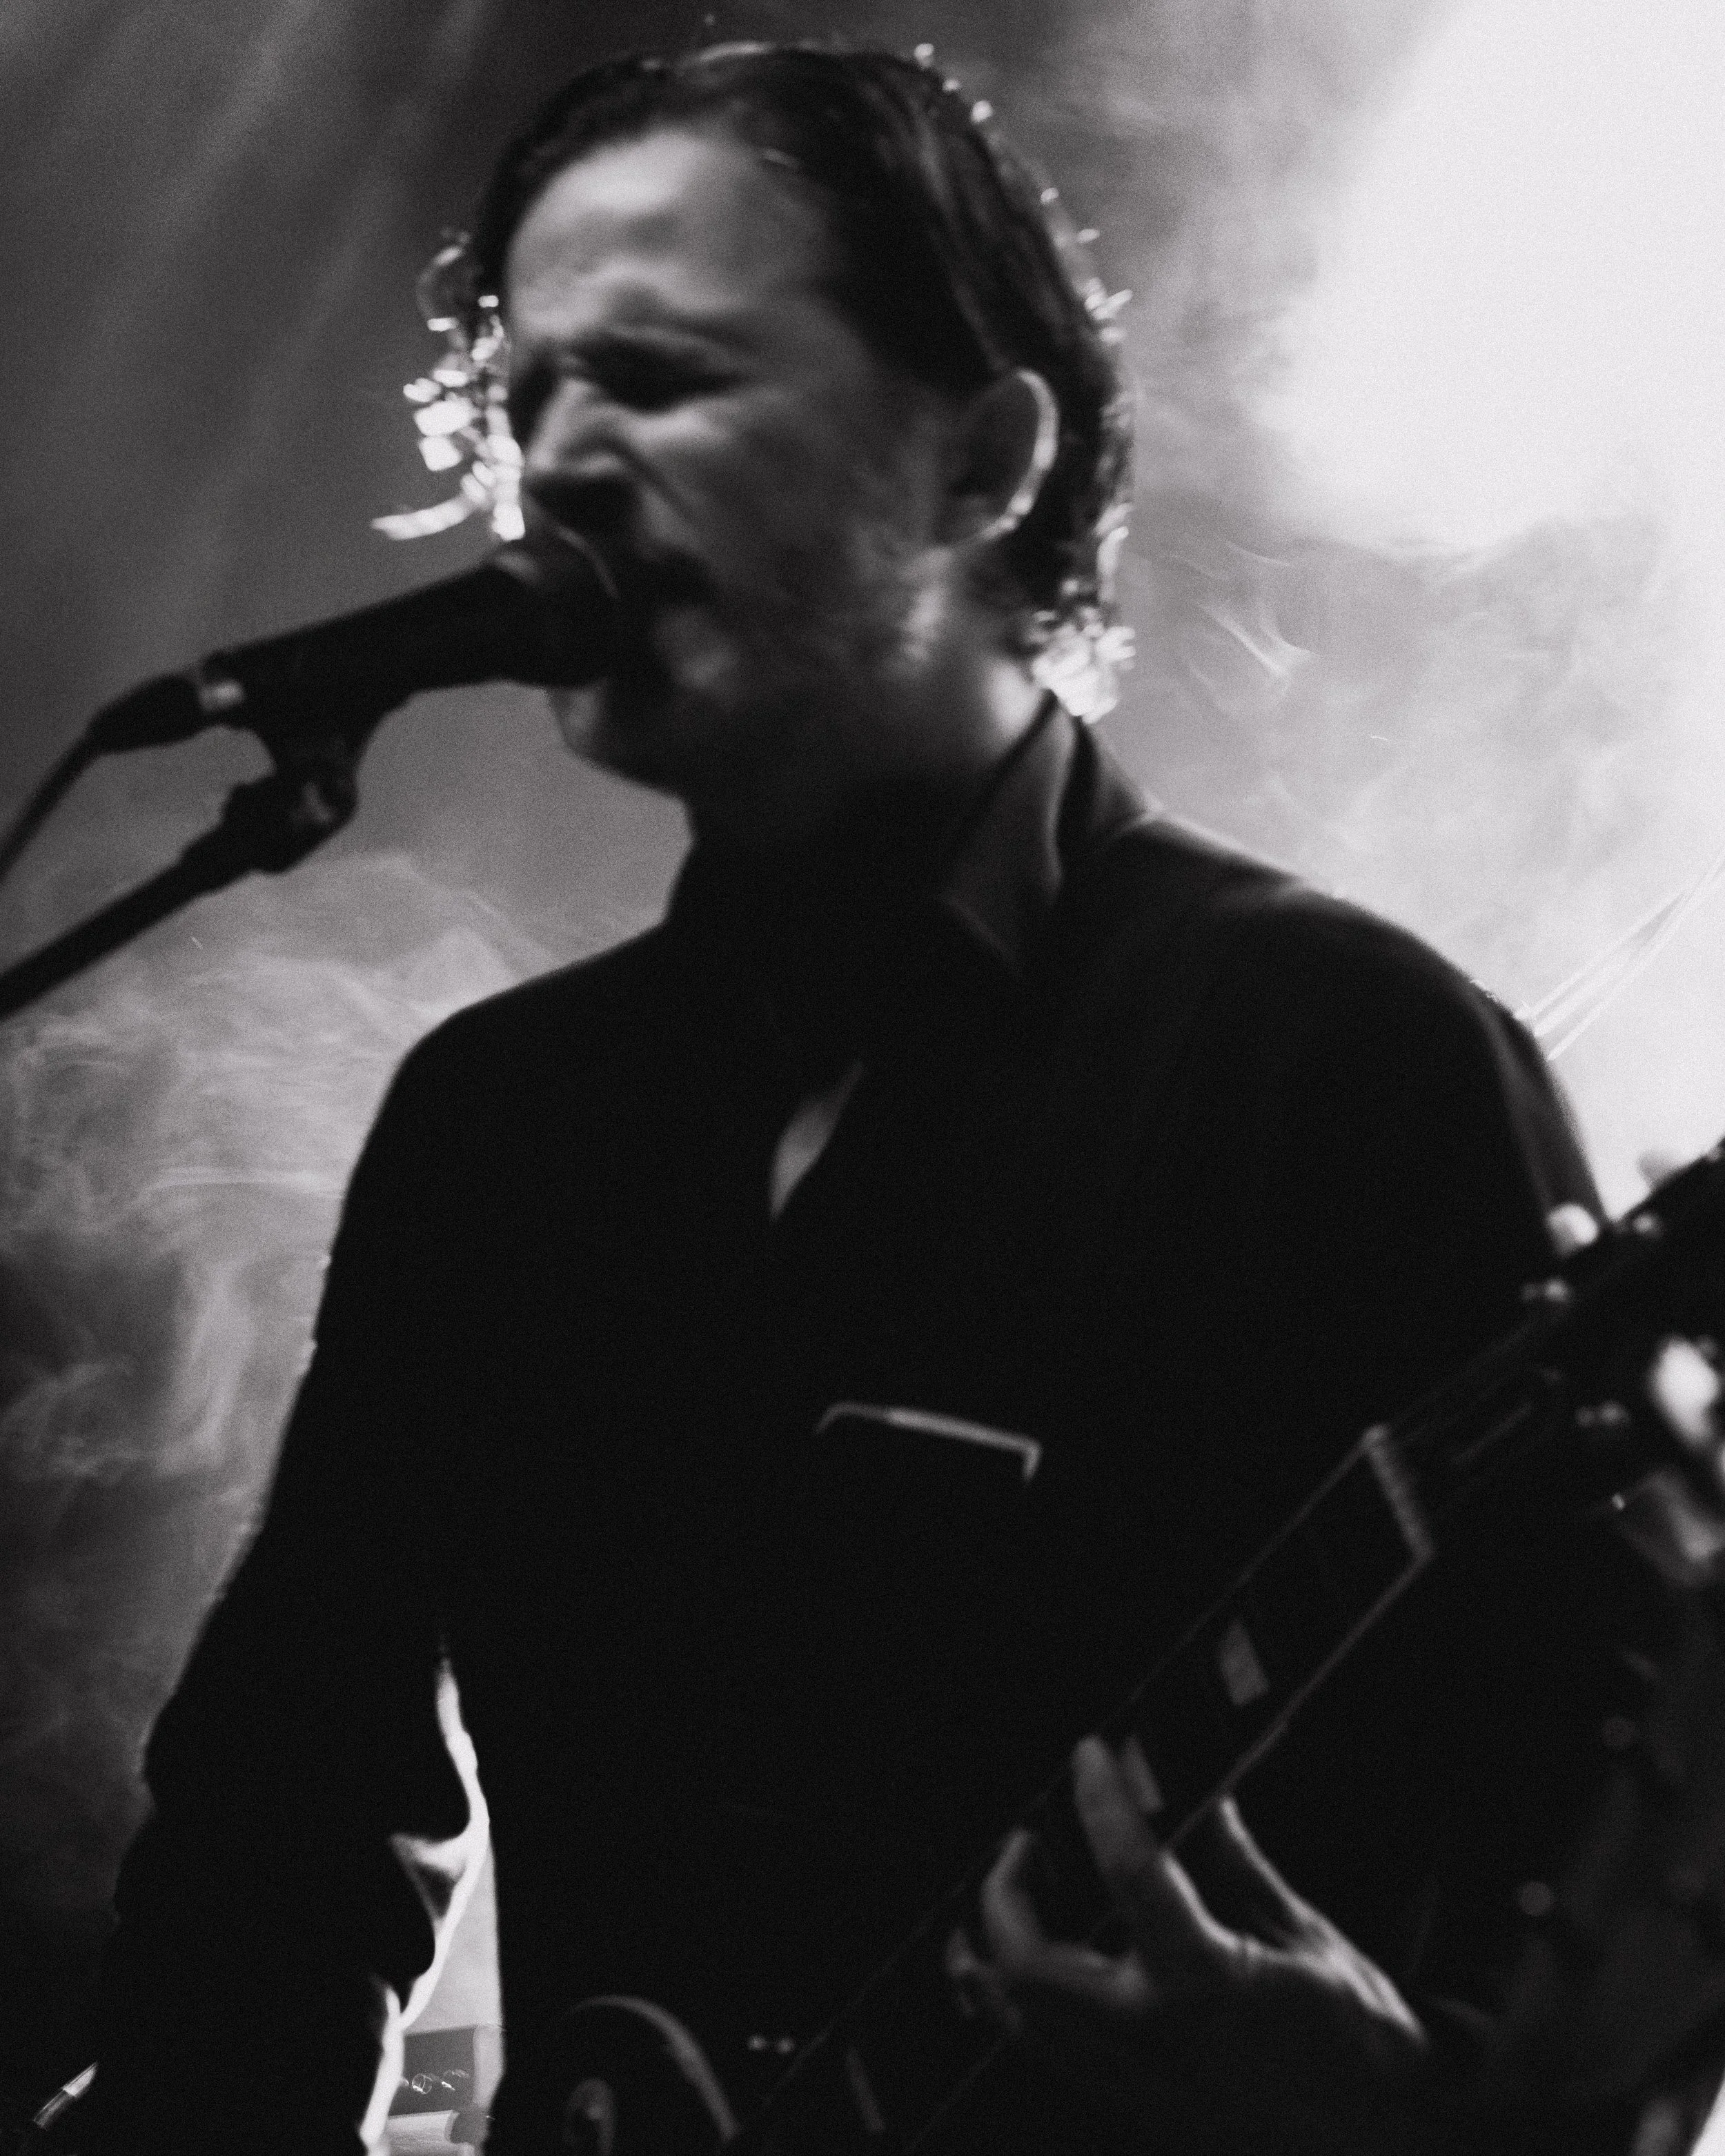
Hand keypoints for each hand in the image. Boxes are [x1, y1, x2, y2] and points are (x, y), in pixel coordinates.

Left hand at [948, 1738, 1439, 2153]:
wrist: (1391, 2150)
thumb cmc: (1362, 2046)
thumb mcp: (1307, 1939)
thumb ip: (1239, 1866)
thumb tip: (1205, 1800)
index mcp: (1204, 1984)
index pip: (1128, 1867)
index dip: (1101, 1798)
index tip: (1092, 1755)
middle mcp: (1152, 2039)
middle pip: (1027, 1967)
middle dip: (1004, 1895)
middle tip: (1024, 1844)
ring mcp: (1135, 2086)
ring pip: (1018, 2023)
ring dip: (989, 1957)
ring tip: (998, 1904)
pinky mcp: (1133, 2116)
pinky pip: (1046, 2057)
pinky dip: (1017, 2009)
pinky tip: (1024, 1974)